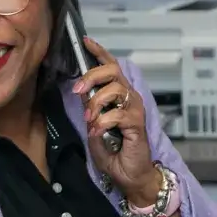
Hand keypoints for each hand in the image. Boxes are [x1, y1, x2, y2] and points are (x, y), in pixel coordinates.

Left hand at [73, 37, 161, 209]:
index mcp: (120, 96)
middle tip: (79, 90)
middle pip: (112, 72)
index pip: (111, 67)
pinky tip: (97, 132)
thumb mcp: (95, 126)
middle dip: (92, 76)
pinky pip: (117, 114)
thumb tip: (81, 91)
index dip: (99, 52)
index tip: (86, 41)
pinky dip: (102, 122)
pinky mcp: (137, 124)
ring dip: (97, 102)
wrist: (130, 175)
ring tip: (90, 119)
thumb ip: (90, 108)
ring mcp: (135, 110)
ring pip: (115, 89)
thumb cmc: (115, 153)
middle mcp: (130, 98)